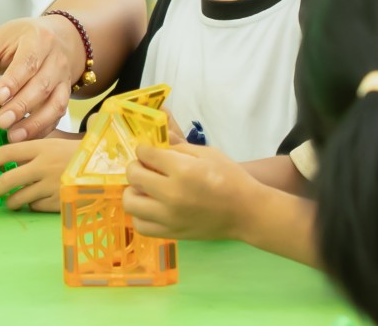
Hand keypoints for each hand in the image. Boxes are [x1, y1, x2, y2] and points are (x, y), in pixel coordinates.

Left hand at [0, 15, 80, 142]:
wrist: (61, 36)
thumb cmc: (23, 39)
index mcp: (37, 40)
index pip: (27, 62)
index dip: (13, 81)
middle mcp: (55, 60)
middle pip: (41, 85)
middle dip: (21, 106)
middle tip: (1, 122)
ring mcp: (64, 79)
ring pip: (55, 104)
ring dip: (34, 123)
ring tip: (13, 137)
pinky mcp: (66, 94)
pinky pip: (58, 115)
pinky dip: (43, 128)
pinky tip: (26, 139)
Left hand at [0, 136, 78, 211]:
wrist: (108, 169)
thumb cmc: (81, 154)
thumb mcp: (58, 143)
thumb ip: (36, 147)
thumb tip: (12, 152)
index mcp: (42, 147)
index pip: (7, 152)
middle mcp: (43, 167)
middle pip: (7, 179)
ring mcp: (50, 186)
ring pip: (18, 198)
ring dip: (11, 200)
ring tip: (11, 200)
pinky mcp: (58, 202)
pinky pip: (35, 206)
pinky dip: (32, 205)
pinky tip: (36, 200)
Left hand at [123, 142, 261, 240]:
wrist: (247, 212)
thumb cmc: (231, 178)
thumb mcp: (208, 153)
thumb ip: (179, 147)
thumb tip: (155, 143)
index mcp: (182, 171)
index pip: (146, 154)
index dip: (144, 149)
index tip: (149, 151)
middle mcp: (171, 194)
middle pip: (133, 176)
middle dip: (136, 166)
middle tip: (145, 167)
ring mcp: (169, 217)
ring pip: (130, 203)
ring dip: (133, 191)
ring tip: (146, 188)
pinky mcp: (171, 233)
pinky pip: (140, 225)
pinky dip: (140, 215)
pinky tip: (151, 207)